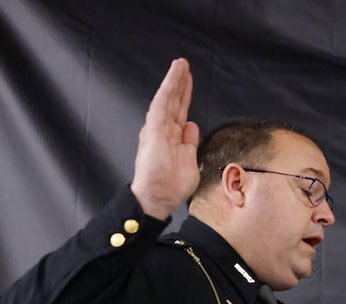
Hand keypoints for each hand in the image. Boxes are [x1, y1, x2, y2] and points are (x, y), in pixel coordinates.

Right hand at [130, 58, 200, 219]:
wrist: (157, 198)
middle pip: (173, 101)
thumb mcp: (189, 161)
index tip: (188, 79)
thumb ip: (189, 142)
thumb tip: (191, 126)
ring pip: (166, 99)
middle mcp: (162, 130)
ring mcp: (157, 129)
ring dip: (173, 81)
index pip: (179, 110)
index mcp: (171, 136)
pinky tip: (172, 79)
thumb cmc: (171, 185)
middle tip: (184, 64)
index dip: (184, 94)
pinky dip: (167, 91)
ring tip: (180, 64)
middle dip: (179, 82)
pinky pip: (161, 106)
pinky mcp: (153, 131)